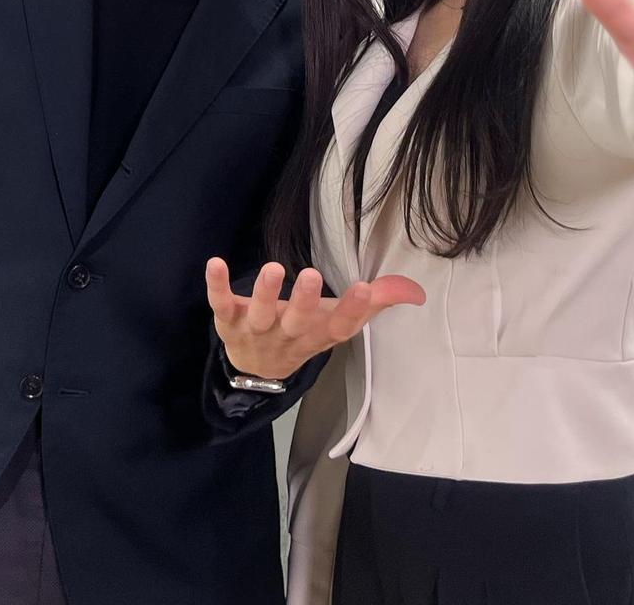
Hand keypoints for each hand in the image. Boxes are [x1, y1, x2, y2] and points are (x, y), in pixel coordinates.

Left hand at [204, 258, 424, 381]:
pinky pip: (221, 304)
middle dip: (303, 301)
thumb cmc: (306, 333)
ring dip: (264, 292)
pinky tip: (216, 263)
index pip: (340, 327)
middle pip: (297, 322)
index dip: (354, 310)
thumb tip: (417, 291)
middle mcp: (289, 336)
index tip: (367, 288)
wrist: (257, 369)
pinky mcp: (229, 320)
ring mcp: (257, 330)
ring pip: (260, 314)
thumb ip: (378, 301)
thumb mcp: (339, 320)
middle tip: (309, 275)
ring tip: (271, 268)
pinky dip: (218, 286)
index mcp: (319, 335)